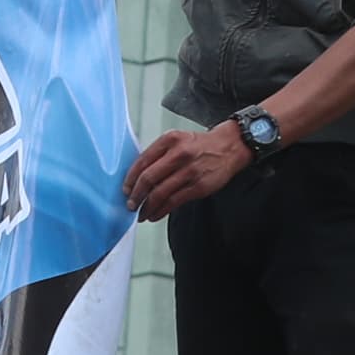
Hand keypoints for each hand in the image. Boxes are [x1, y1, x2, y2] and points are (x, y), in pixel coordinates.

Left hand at [122, 124, 252, 219]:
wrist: (229, 147)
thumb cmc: (200, 145)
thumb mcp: (177, 140)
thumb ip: (158, 154)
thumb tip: (138, 176)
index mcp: (169, 140)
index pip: (142, 161)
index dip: (130, 178)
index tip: (125, 189)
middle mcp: (179, 154)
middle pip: (148, 178)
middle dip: (136, 195)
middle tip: (130, 204)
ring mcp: (189, 171)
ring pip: (160, 193)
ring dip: (147, 207)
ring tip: (142, 213)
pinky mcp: (198, 186)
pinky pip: (174, 202)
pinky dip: (161, 211)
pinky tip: (155, 214)